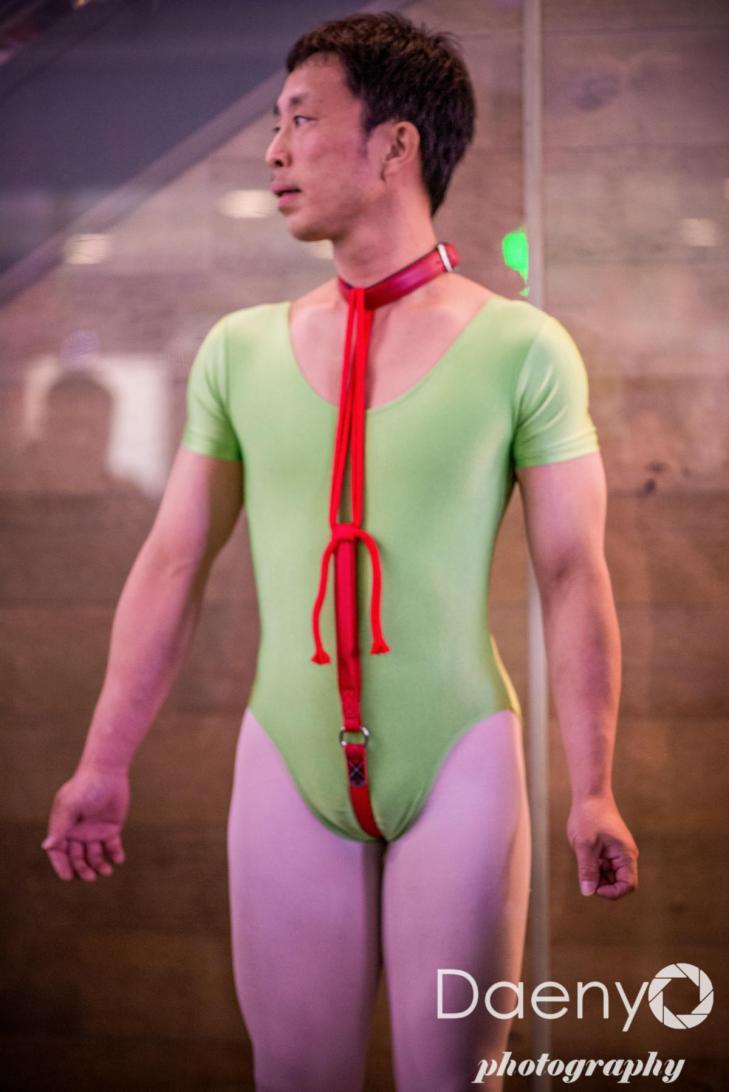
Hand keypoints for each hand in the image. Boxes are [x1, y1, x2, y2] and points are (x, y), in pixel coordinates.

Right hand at [42, 766, 129, 881]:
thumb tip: (46, 846)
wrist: (107, 773)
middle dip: (83, 870)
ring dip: (99, 866)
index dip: (61, 866)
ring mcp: (94, 832)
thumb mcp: (70, 806)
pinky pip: (112, 847)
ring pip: (94, 856)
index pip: (59, 853)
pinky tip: (118, 859)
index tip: (68, 877)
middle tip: (91, 877)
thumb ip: (60, 827)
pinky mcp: (111, 829)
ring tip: (107, 871)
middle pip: (77, 859)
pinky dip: (115, 855)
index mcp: (63, 828)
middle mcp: (77, 833)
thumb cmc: (84, 787)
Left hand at [566, 794, 638, 900]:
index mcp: (626, 855)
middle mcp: (626, 856)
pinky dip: (595, 866)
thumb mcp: (585, 845)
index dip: (612, 893)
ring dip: (597, 875)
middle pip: (619, 883)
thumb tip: (588, 892)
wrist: (590, 796)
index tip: (593, 887)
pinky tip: (585, 854)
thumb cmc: (589, 817)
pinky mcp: (610, 850)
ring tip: (585, 859)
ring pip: (610, 875)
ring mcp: (618, 853)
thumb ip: (587, 870)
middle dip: (603, 884)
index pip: (628, 885)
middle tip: (585, 874)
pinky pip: (605, 866)